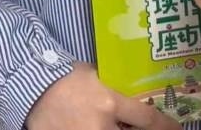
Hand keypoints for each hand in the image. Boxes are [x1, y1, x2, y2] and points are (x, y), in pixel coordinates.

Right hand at [27, 63, 180, 129]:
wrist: (35, 87)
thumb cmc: (68, 76)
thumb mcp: (97, 78)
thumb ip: (115, 95)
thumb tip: (133, 108)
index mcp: (109, 102)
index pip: (147, 119)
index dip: (166, 128)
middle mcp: (101, 126)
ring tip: (114, 125)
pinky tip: (97, 128)